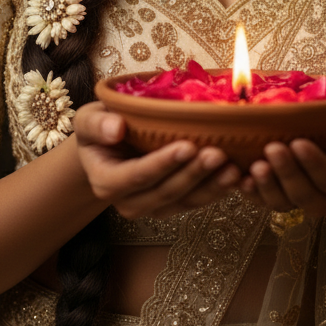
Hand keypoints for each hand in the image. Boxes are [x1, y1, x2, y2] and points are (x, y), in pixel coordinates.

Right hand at [74, 101, 240, 218]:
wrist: (108, 146)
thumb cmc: (100, 127)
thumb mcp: (89, 119)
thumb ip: (98, 124)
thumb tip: (115, 128)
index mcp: (106, 181)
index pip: (137, 176)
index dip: (163, 163)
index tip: (188, 145)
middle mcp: (128, 202)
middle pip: (165, 192)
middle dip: (193, 174)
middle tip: (218, 153)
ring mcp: (152, 207)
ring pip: (184, 202)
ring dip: (210, 187)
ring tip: (233, 169)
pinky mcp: (171, 204)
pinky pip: (195, 202)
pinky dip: (216, 191)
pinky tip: (236, 177)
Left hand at [238, 112, 325, 216]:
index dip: (315, 165)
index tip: (299, 142)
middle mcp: (324, 199)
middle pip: (305, 196)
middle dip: (288, 174)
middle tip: (273, 147)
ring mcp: (298, 199)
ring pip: (282, 203)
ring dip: (267, 186)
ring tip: (255, 165)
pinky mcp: (277, 194)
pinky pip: (263, 201)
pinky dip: (251, 192)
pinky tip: (241, 177)